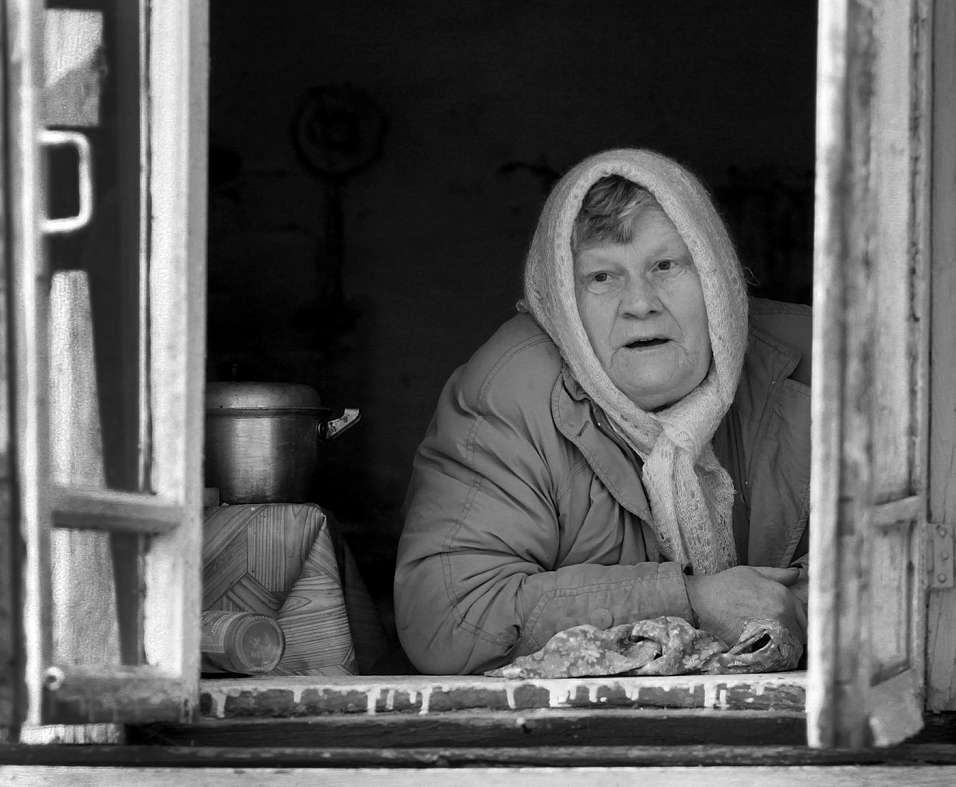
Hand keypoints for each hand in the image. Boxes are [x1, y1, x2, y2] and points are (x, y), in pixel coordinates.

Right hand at [684, 565, 807, 646]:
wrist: (701, 603)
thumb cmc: (725, 586)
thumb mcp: (751, 573)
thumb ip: (777, 574)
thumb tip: (797, 574)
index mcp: (783, 596)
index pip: (806, 615)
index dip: (801, 621)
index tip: (794, 624)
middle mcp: (782, 615)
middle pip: (803, 634)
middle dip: (797, 635)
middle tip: (783, 635)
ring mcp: (772, 633)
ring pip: (792, 647)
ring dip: (788, 647)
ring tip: (775, 644)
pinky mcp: (761, 648)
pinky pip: (777, 657)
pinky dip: (775, 656)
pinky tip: (766, 651)